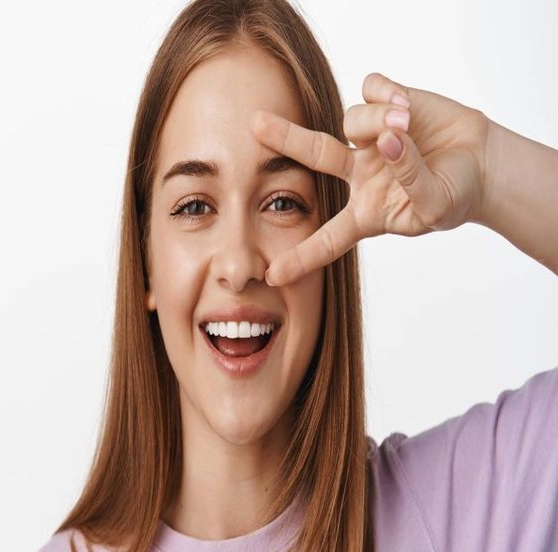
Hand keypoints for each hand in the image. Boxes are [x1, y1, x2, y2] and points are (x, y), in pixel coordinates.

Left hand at [250, 72, 489, 285]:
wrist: (483, 165)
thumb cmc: (456, 197)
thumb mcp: (435, 207)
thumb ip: (412, 180)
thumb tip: (389, 140)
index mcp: (365, 213)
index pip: (328, 239)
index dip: (302, 258)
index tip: (271, 276)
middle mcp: (359, 174)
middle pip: (315, 155)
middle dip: (286, 139)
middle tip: (254, 126)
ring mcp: (371, 139)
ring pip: (355, 119)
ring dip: (379, 120)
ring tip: (407, 125)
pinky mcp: (388, 105)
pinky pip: (372, 89)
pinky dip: (386, 94)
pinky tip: (407, 106)